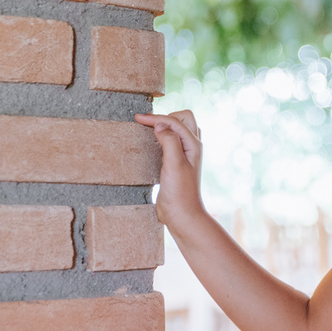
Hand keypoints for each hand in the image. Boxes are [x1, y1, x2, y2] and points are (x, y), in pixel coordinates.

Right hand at [134, 111, 204, 226]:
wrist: (181, 213)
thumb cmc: (180, 191)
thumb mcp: (174, 164)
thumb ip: (170, 142)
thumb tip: (161, 125)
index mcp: (194, 144)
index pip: (175, 122)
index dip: (156, 118)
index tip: (137, 118)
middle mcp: (192, 147)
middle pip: (183, 119)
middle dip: (165, 116)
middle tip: (145, 122)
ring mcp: (185, 154)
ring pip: (178, 129)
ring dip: (165, 124)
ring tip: (147, 127)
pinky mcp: (176, 162)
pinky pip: (172, 141)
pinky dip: (162, 135)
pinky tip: (151, 141)